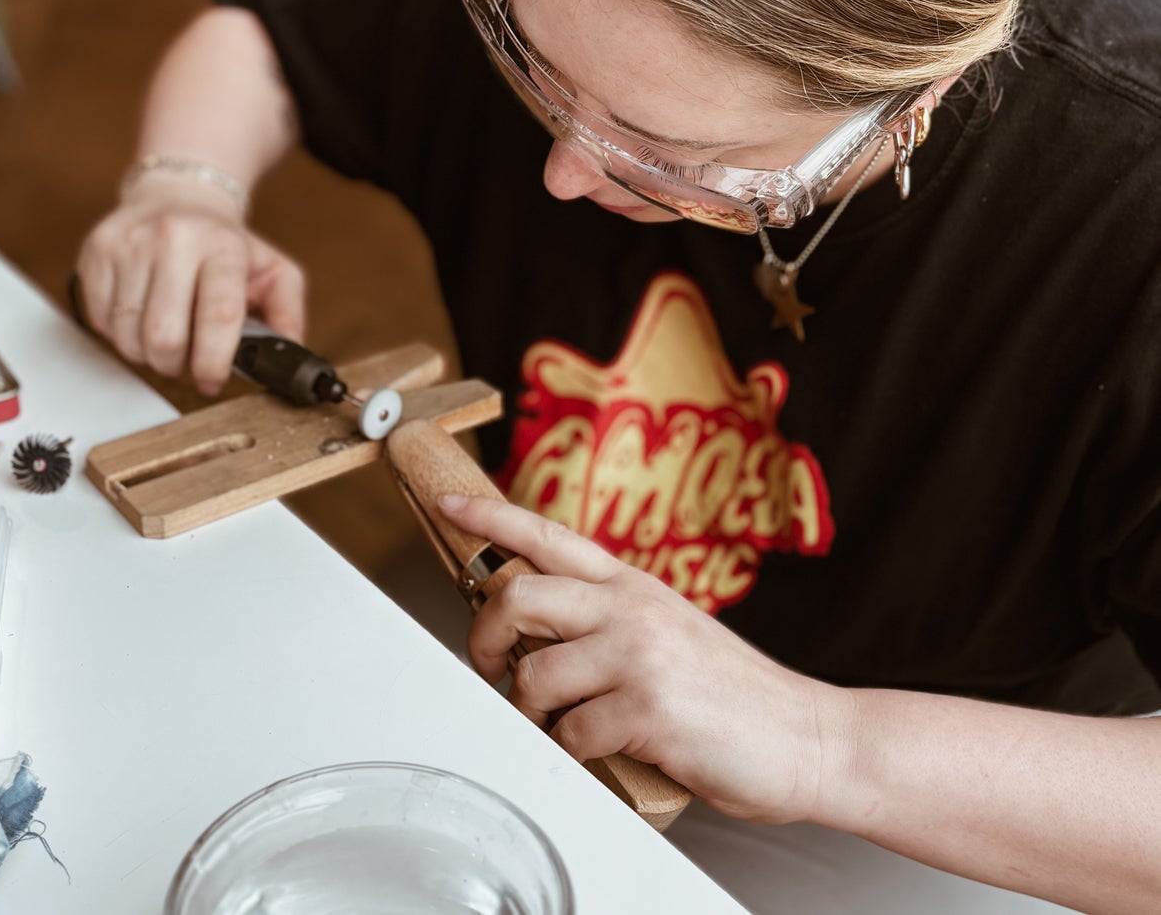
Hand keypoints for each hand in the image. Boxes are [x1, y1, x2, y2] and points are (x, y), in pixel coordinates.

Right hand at [75, 173, 305, 393]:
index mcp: (223, 245)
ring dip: (145, 353)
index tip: (213, 380)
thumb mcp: (273, 270)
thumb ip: (289, 314)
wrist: (179, 195)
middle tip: (185, 360)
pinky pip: (99, 321)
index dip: (214, 363)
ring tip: (164, 334)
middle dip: (174, 365)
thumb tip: (289, 354)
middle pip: (164, 336)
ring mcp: (130, 242)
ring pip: (127, 336)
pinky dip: (120, 333)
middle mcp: (174, 238)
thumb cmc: (225, 243)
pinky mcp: (97, 250)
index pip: (218, 316)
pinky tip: (139, 315)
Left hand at [440, 495, 852, 824]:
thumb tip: (536, 636)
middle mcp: (631, 609)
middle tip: (489, 665)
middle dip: (484, 637)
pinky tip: (601, 750)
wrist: (806, 736)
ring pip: (535, 674)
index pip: (547, 534)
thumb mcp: (668, 631)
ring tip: (555, 723)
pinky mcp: (647, 710)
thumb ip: (608, 622)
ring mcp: (639, 656)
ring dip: (530, 711)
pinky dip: (573, 750)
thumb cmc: (732, 693)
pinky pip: (570, 733)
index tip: (449, 506)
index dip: (490, 517)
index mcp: (632, 585)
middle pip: (519, 597)